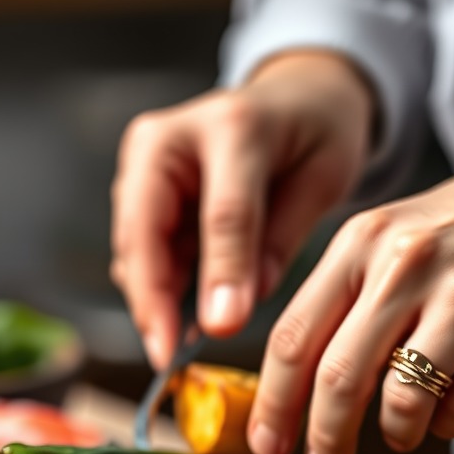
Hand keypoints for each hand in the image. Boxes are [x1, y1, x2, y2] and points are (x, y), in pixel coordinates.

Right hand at [110, 51, 374, 367]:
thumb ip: (280, 238)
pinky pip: (138, 250)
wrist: (295, 98)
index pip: (223, 211)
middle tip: (166, 356)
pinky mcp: (137, 189)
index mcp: (233, 125)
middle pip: (147, 227)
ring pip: (132, 244)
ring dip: (148, 299)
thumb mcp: (322, 179)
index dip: (220, 274)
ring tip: (173, 350)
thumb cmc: (316, 134)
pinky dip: (153, 289)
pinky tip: (176, 323)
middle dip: (152, 298)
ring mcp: (144, 162)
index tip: (221, 329)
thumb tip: (235, 307)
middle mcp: (170, 137)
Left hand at [247, 137, 453, 453]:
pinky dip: (449, 422)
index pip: (294, 337)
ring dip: (396, 433)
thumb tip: (297, 390)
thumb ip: (344, 302)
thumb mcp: (394, 238)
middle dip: (323, 439)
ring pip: (403, 402)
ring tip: (402, 430)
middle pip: (338, 377)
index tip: (265, 445)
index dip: (272, 403)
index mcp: (362, 242)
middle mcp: (408, 263)